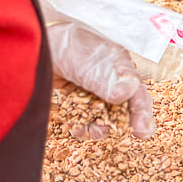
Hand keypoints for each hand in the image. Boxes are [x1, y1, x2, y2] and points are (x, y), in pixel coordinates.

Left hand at [45, 20, 155, 137]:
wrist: (39, 43)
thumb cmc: (71, 46)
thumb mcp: (93, 64)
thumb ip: (109, 80)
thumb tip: (130, 91)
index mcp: (122, 71)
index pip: (137, 94)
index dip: (142, 113)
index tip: (143, 131)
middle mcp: (111, 84)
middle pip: (124, 110)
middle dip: (125, 125)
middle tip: (125, 138)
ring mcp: (92, 95)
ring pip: (103, 119)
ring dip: (100, 128)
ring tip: (93, 131)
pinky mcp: (74, 103)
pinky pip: (83, 121)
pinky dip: (81, 128)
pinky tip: (77, 129)